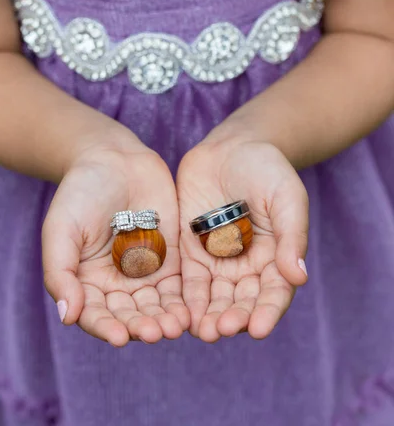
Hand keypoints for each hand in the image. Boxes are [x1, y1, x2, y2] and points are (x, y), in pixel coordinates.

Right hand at [42, 132, 188, 346]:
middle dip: (143, 326)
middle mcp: (117, 284)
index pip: (96, 315)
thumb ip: (61, 273)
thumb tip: (67, 317)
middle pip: (131, 314)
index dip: (107, 328)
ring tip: (177, 326)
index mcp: (87, 283)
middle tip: (156, 333)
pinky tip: (194, 307)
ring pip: (158, 304)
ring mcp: (147, 272)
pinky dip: (187, 298)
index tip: (120, 337)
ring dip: (167, 318)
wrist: (114, 159)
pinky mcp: (172, 258)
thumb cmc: (79, 193)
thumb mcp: (61, 230)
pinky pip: (181, 284)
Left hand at [177, 138, 308, 341]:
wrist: (233, 147)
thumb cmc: (267, 169)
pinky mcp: (192, 251)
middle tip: (221, 330)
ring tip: (201, 331)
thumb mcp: (286, 197)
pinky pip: (188, 279)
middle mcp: (248, 266)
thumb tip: (299, 277)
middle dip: (232, 317)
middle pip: (241, 301)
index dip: (266, 312)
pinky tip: (180, 313)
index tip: (258, 329)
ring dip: (207, 315)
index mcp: (276, 258)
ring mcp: (218, 260)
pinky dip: (185, 297)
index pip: (273, 293)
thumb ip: (291, 235)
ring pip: (214, 297)